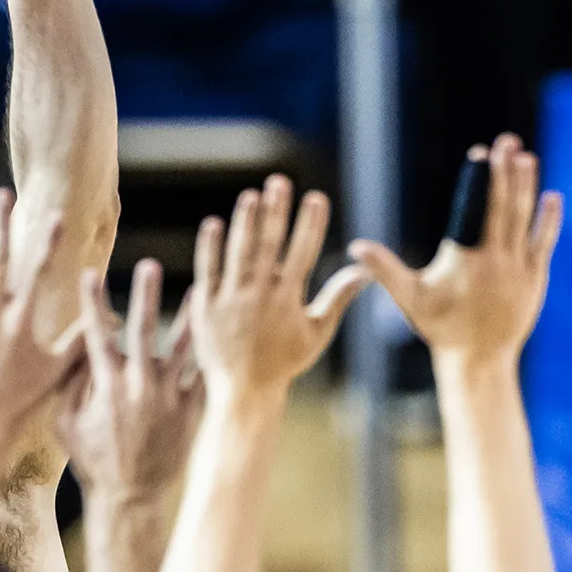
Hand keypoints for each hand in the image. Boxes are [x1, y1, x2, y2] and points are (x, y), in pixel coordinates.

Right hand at [56, 259, 200, 501]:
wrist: (129, 498)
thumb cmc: (93, 461)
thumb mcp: (66, 424)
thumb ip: (70, 384)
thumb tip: (77, 347)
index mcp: (106, 386)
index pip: (96, 335)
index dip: (92, 303)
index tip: (90, 274)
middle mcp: (138, 386)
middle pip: (141, 331)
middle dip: (143, 296)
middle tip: (148, 266)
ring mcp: (167, 397)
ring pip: (180, 348)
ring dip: (188, 316)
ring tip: (201, 288)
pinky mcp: (189, 410)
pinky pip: (202, 374)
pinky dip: (208, 353)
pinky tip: (217, 332)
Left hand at [190, 178, 367, 399]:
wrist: (243, 390)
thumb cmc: (283, 362)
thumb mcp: (316, 333)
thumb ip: (338, 297)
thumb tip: (365, 271)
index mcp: (288, 300)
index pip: (303, 253)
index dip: (310, 224)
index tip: (315, 197)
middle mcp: (260, 296)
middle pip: (269, 246)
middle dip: (276, 212)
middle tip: (279, 181)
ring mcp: (231, 300)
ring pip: (238, 254)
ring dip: (245, 223)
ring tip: (251, 195)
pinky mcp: (206, 306)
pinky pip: (208, 271)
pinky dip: (210, 248)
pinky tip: (214, 223)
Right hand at [348, 132, 562, 365]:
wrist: (479, 359)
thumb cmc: (440, 327)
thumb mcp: (409, 298)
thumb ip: (385, 269)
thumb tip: (356, 247)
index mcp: (464, 259)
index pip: (470, 210)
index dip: (476, 179)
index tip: (480, 152)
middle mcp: (494, 259)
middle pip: (501, 206)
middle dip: (504, 170)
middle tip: (507, 140)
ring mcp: (517, 267)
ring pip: (523, 218)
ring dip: (526, 186)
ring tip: (526, 157)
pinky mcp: (534, 277)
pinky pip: (542, 241)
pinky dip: (547, 219)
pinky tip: (551, 197)